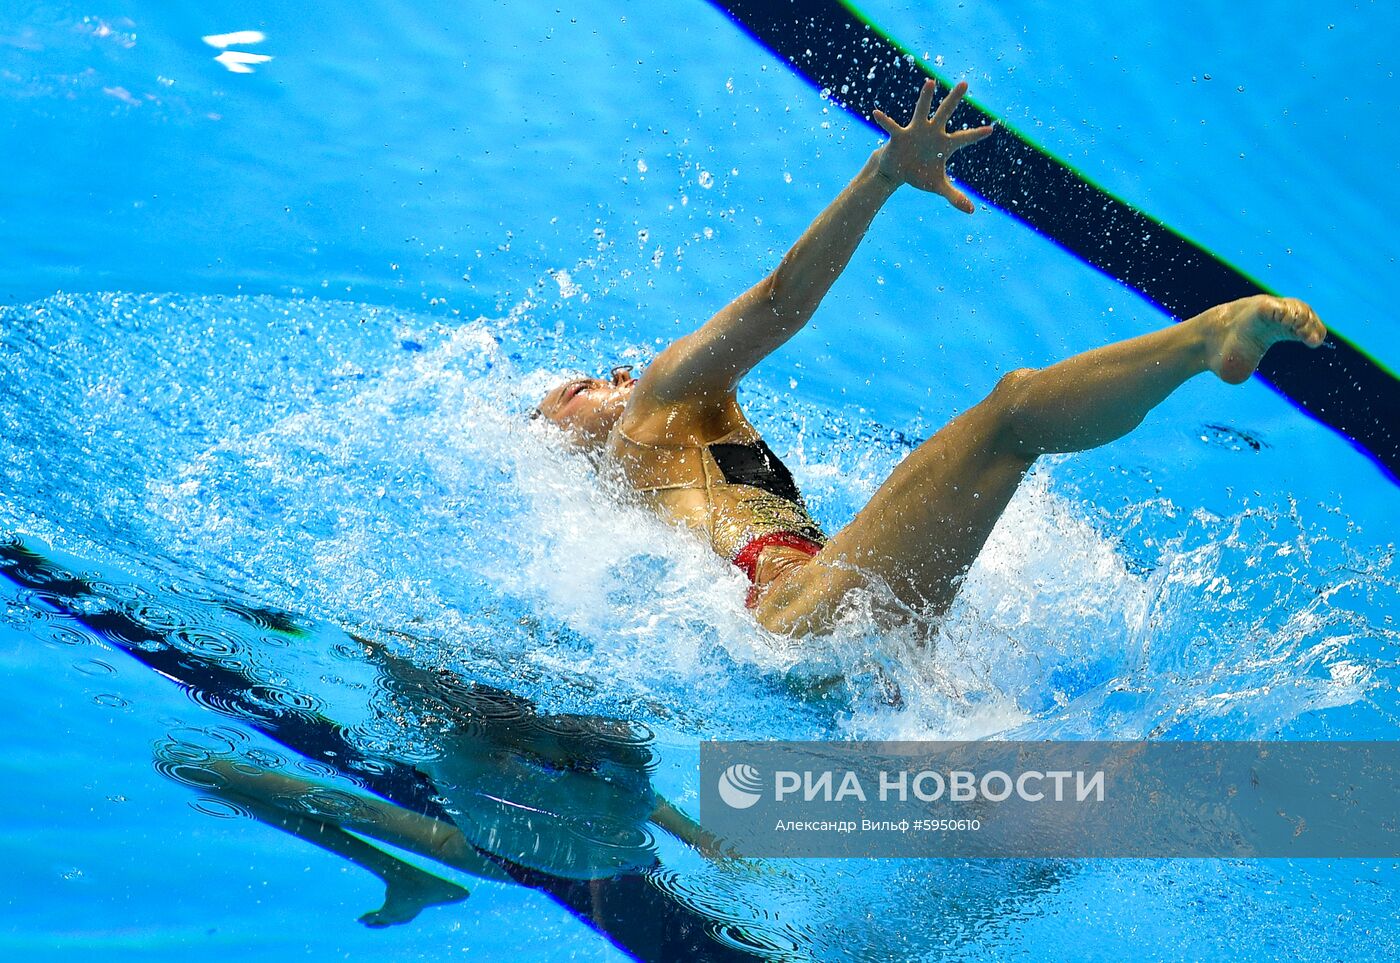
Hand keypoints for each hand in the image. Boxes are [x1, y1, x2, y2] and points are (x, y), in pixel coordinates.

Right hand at [872, 80, 993, 212]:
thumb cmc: (920, 174)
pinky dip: (884, 121)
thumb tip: (971, 211)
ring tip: (930, 82)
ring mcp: (916, 131)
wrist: (897, 172)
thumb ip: (955, 196)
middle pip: (946, 112)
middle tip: (965, 83)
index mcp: (944, 144)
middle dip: (954, 99)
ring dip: (925, 97)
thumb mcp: (938, 186)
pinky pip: (892, 127)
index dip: (976, 135)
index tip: (991, 130)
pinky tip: (876, 113)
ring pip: (922, 110)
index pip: (964, 139)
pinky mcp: (899, 136)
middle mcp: (932, 132)